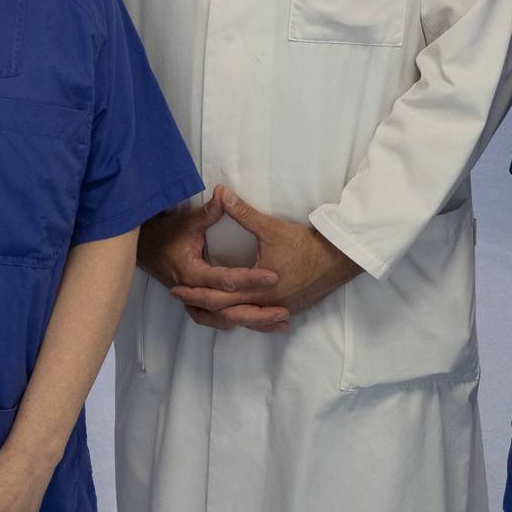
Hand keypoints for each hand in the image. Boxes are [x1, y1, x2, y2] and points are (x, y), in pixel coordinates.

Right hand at [139, 193, 287, 331]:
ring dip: (251, 323)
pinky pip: (219, 320)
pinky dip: (239, 322)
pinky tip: (260, 324)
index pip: (226, 279)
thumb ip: (209, 212)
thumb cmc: (166, 234)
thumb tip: (224, 193)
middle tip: (284, 311)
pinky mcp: (197, 304)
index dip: (250, 278)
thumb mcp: (188, 222)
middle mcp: (193, 292)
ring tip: (280, 324)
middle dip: (257, 312)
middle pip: (228, 309)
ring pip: (224, 320)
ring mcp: (193, 301)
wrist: (144, 248)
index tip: (273, 277)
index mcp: (192, 272)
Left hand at [171, 187, 362, 330]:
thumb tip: (221, 192)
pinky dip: (242, 319)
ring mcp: (275, 310)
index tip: (176, 288)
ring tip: (201, 310)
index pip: (219, 296)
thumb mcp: (270, 228)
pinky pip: (258, 320)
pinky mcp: (285, 310)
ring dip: (220, 316)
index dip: (195, 293)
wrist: (335, 261)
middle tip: (180, 300)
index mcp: (256, 288)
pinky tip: (235, 316)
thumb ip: (243, 213)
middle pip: (226, 312)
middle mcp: (264, 305)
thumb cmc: (303, 245)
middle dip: (202, 307)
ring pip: (241, 319)